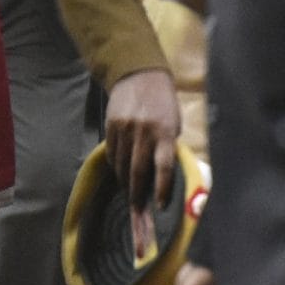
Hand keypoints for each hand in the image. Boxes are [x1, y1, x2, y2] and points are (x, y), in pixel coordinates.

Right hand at [104, 69, 179, 257]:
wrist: (139, 76)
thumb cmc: (163, 103)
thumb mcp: (173, 123)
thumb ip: (167, 146)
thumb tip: (163, 174)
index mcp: (164, 132)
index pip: (164, 167)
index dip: (162, 188)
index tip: (160, 206)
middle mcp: (143, 132)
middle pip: (138, 170)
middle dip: (137, 193)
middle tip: (137, 209)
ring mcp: (125, 128)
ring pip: (122, 163)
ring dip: (125, 181)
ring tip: (128, 191)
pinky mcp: (111, 125)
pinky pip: (111, 152)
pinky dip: (115, 164)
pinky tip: (119, 170)